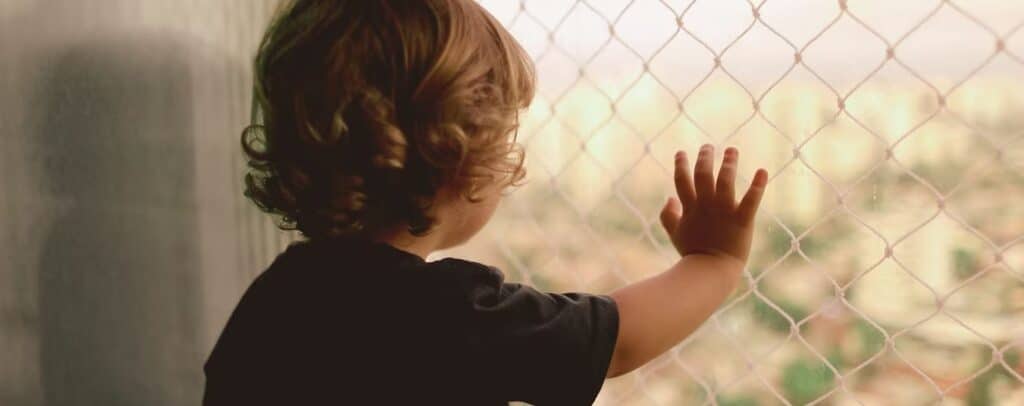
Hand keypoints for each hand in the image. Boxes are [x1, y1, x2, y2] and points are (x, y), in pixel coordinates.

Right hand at [659, 144, 767, 264]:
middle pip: (702, 174)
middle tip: (707, 147)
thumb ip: (668, 215)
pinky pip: (751, 200)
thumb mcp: (676, 234)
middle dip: (704, 157)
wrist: (710, 272)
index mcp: (690, 208)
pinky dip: (758, 185)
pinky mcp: (742, 220)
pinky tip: (762, 171)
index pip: (682, 180)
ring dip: (728, 163)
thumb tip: (669, 198)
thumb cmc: (693, 254)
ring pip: (725, 181)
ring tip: (732, 151)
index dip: (680, 165)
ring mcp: (724, 212)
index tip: (681, 152)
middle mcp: (706, 205)